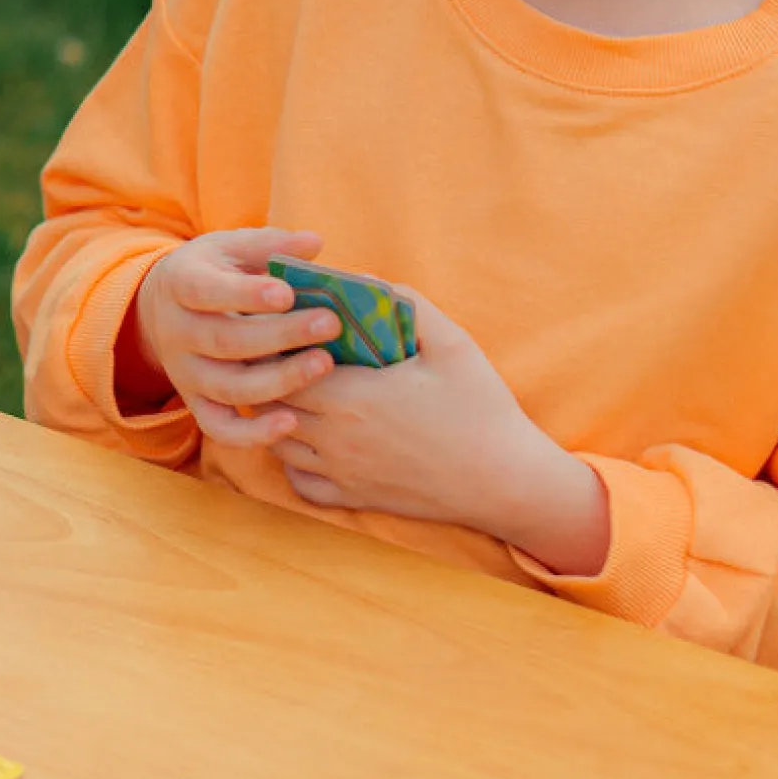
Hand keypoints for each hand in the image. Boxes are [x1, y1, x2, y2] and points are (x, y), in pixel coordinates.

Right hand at [118, 227, 343, 444]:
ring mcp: (185, 373)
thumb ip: (269, 245)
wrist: (162, 309)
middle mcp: (177, 333)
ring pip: (228, 387)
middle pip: (224, 341)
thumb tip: (313, 243)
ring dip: (278, 381)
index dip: (244, 296)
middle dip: (279, 335)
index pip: (205, 292)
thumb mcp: (230, 248)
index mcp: (180, 284)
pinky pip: (219, 428)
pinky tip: (291, 423)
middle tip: (330, 324)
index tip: (286, 294)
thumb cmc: (212, 272)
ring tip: (324, 364)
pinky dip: (251, 434)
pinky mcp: (196, 403)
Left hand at [276, 290, 609, 572]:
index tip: (287, 331)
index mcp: (350, 396)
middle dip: (271, 377)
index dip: (275, 346)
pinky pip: (298, 481)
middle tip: (285, 357)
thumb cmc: (480, 408)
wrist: (506, 481)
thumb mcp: (451, 343)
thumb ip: (405, 303)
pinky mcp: (351, 499)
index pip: (279, 366)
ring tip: (297, 393)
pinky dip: (293, 460)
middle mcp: (334, 437)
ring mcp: (339, 472)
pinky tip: (312, 440)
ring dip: (278, 416)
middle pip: (271, 402)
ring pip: (277, 441)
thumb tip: (361, 279)